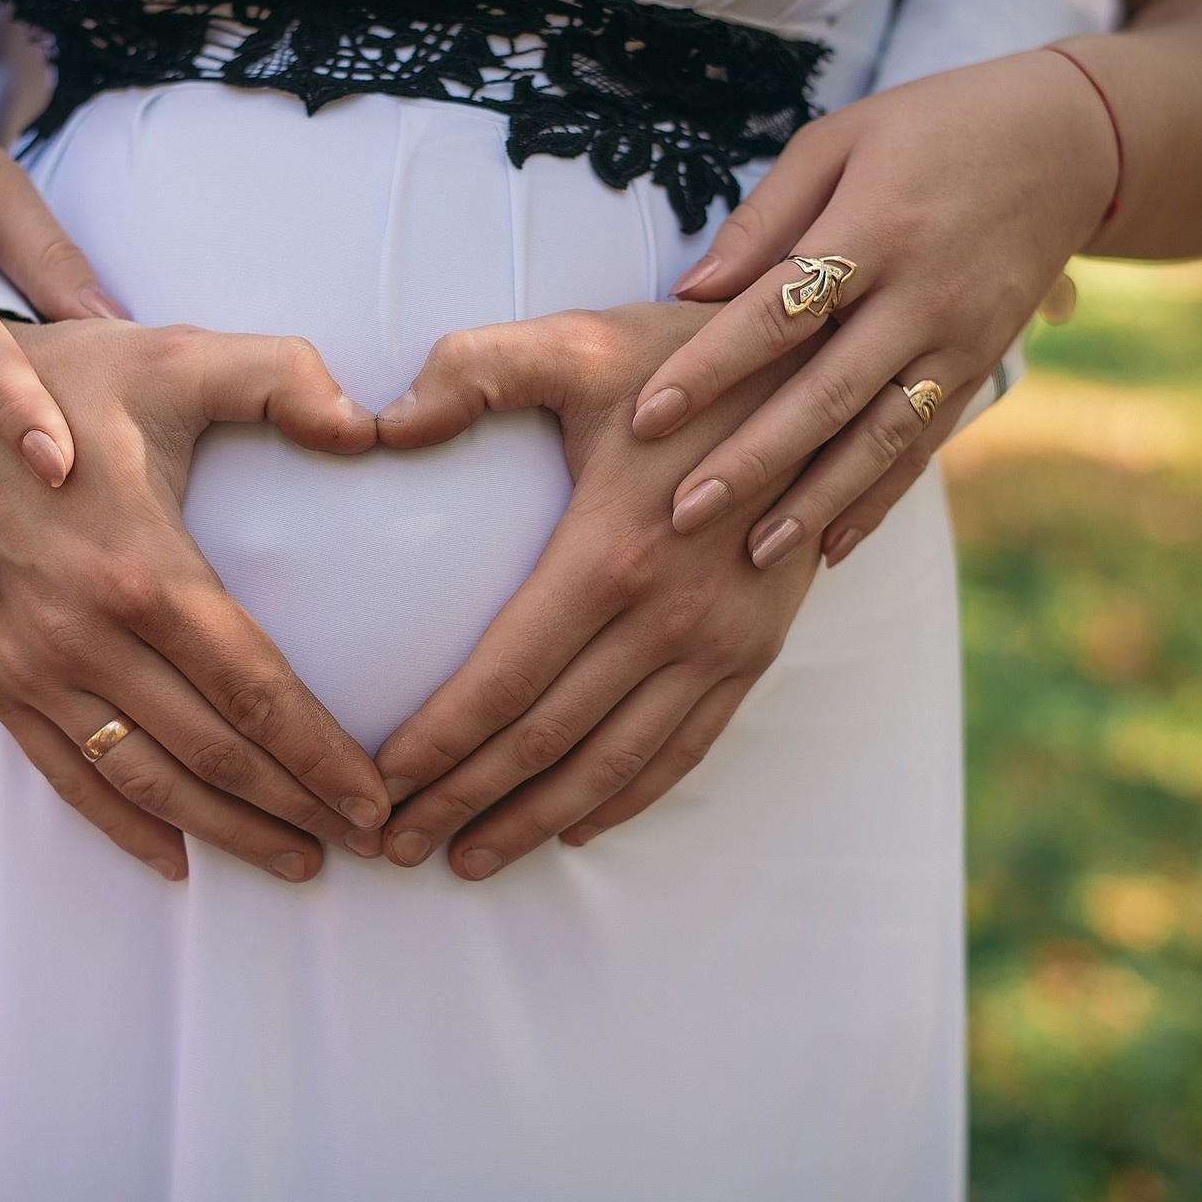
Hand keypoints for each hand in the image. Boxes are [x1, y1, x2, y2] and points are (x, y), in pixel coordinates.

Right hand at [0, 319, 390, 881]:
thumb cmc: (73, 376)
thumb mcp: (180, 357)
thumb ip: (283, 377)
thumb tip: (367, 426)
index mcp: (140, 568)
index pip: (255, 691)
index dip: (322, 756)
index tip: (379, 800)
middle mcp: (80, 635)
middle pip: (212, 752)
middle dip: (296, 808)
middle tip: (368, 844)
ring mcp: (27, 667)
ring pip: (145, 780)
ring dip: (226, 832)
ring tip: (297, 862)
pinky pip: (64, 775)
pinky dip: (124, 825)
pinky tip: (178, 860)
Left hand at [368, 303, 823, 878]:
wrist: (824, 366)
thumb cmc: (683, 355)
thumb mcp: (578, 341)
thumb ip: (473, 370)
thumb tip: (381, 423)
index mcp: (611, 554)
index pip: (502, 680)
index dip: (436, 744)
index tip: (377, 785)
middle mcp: (669, 618)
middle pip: (545, 740)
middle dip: (462, 801)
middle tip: (394, 846)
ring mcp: (720, 644)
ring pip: (613, 765)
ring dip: (534, 820)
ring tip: (466, 860)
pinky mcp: (756, 651)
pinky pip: (686, 750)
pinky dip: (626, 799)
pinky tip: (575, 828)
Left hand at [640, 49, 1118, 567]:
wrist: (1070, 140)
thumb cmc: (929, 129)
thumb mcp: (839, 141)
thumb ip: (764, 219)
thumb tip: (687, 292)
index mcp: (873, 227)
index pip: (776, 312)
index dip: (708, 368)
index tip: (646, 416)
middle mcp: (920, 294)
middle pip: (823, 393)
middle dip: (750, 461)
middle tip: (682, 515)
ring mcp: (957, 340)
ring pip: (877, 438)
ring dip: (813, 502)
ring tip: (752, 555)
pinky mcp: (981, 369)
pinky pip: (923, 447)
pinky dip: (877, 501)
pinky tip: (831, 547)